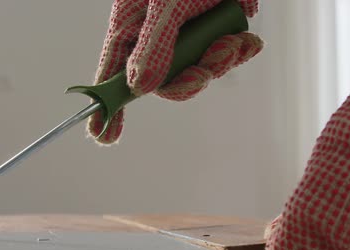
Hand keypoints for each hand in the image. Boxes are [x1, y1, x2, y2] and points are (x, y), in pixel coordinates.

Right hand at [89, 0, 262, 143]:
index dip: (107, 107)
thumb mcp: (166, 4)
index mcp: (132, 28)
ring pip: (197, 72)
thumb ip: (155, 46)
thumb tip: (139, 89)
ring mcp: (186, 36)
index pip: (112, 75)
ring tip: (233, 43)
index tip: (103, 136)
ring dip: (219, 64)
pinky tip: (247, 42)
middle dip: (187, 83)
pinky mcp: (214, 31)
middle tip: (203, 73)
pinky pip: (223, 57)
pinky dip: (237, 52)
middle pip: (162, 83)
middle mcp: (157, 37)